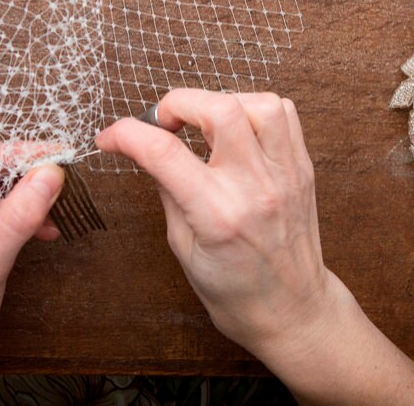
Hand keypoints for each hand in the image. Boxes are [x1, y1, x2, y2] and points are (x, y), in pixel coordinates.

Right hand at [98, 90, 329, 352]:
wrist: (292, 311)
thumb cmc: (236, 290)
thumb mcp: (183, 248)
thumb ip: (168, 191)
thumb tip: (149, 149)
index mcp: (218, 216)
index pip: (165, 153)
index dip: (126, 133)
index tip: (111, 136)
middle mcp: (255, 188)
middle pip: (220, 109)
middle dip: (179, 102)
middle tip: (165, 122)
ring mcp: (285, 174)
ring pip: (260, 103)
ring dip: (223, 102)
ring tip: (205, 125)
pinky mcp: (303, 168)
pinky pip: (284, 115)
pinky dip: (255, 109)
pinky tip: (238, 130)